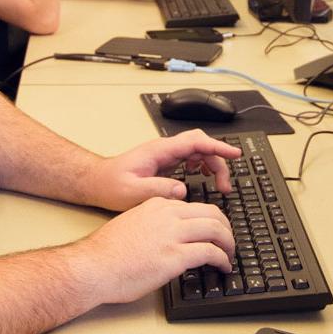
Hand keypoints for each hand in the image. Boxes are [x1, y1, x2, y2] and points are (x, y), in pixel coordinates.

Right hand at [71, 195, 233, 306]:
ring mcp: (172, 234)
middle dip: (226, 228)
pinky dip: (222, 260)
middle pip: (212, 213)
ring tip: (229, 255)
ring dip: (229, 244)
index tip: (213, 231)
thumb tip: (168, 238)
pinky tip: (223, 267)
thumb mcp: (132, 225)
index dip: (210, 219)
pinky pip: (210, 253)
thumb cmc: (106, 253)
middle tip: (228, 242)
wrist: (93, 266)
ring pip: (216, 230)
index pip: (195, 206)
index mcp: (156, 205)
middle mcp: (167, 215)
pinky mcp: (174, 256)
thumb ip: (153, 226)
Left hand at [80, 128, 239, 210]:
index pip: (195, 142)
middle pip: (201, 146)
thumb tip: (181, 189)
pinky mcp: (165, 164)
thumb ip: (157, 189)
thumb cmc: (111, 185)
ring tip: (219, 186)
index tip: (234, 153)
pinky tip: (204, 179)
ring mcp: (165, 156)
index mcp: (159, 151)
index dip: (217, 146)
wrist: (98, 182)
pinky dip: (203, 168)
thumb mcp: (131, 191)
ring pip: (198, 153)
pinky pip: (191, 159)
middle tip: (225, 186)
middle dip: (219, 162)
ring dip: (212, 166)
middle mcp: (164, 150)